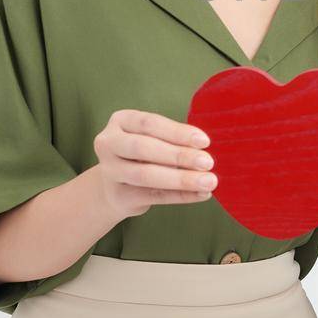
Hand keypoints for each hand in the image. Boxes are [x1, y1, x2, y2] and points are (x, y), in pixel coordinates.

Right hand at [92, 109, 218, 219]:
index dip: (177, 132)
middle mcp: (109, 144)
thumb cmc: (141, 155)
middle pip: (143, 148)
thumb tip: (205, 148)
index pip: (149, 123)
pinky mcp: (119, 196)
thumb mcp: (152, 139)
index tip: (204, 141)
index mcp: (120, 121)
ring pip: (147, 175)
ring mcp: (110, 171)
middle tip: (208, 162)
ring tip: (209, 181)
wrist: (114, 188)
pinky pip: (154, 196)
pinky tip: (201, 194)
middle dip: (179, 155)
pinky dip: (181, 195)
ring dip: (182, 179)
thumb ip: (172, 141)